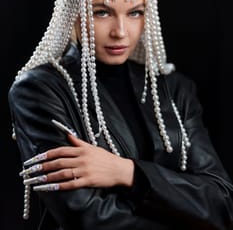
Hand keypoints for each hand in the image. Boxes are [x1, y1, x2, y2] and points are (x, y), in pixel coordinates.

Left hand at [20, 135, 134, 190]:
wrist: (119, 169)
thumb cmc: (106, 158)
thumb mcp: (92, 147)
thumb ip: (78, 142)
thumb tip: (67, 135)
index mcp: (82, 149)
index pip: (60, 151)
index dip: (46, 155)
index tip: (34, 158)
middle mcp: (81, 159)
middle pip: (58, 162)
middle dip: (41, 166)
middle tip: (29, 171)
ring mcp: (84, 170)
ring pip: (62, 174)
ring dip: (47, 177)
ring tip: (35, 180)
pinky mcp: (87, 181)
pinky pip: (70, 184)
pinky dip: (58, 186)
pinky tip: (49, 187)